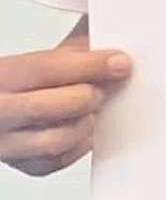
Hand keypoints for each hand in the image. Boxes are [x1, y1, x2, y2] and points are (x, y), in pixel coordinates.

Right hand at [0, 38, 130, 175]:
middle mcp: (0, 111)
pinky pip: (59, 161)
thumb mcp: (44, 56)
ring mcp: (8, 142)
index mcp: (3, 76)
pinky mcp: (25, 165)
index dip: (89, 65)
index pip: (46, 69)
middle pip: (48, 107)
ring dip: (84, 124)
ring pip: (54, 141)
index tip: (120, 64)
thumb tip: (111, 34)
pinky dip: (80, 145)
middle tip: (105, 89)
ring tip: (94, 110)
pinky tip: (86, 128)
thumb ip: (77, 47)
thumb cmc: (25, 82)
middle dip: (87, 96)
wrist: (3, 107)